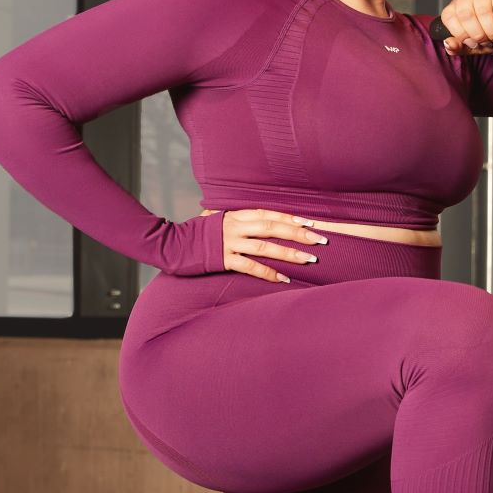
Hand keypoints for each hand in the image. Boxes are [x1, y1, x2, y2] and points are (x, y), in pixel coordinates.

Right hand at [199, 208, 327, 282]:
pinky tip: (284, 279)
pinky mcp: (224, 259)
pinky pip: (251, 267)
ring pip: (266, 247)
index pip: (269, 213)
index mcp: (236, 214)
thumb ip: (235, 217)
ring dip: (289, 253)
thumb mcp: (216, 218)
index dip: (290, 217)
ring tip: (309, 260)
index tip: (311, 222)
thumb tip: (253, 216)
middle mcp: (235, 226)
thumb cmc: (196, 232)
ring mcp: (230, 243)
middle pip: (273, 227)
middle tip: (320, 240)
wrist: (172, 244)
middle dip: (298, 233)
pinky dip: (268, 273)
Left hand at [439, 0, 492, 56]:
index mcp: (453, 8)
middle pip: (466, 15)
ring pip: (483, 11)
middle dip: (478, 35)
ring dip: (492, 31)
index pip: (449, 18)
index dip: (462, 35)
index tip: (474, 44)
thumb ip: (456, 47)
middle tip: (487, 43)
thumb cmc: (484, 32)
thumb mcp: (469, 44)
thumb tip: (449, 44)